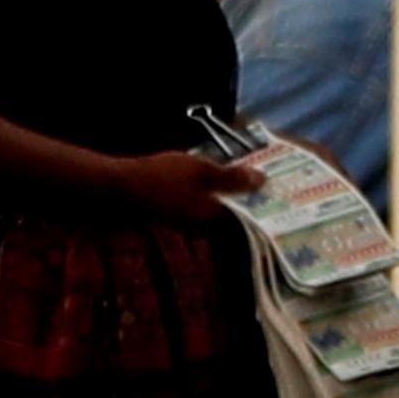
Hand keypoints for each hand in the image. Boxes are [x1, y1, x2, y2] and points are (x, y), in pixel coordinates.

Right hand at [97, 146, 262, 231]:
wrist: (117, 188)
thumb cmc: (160, 176)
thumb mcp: (199, 169)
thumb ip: (231, 177)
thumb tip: (262, 181)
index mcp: (214, 218)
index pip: (249, 220)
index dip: (265, 207)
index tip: (280, 194)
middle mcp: (204, 228)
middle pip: (236, 220)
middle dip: (251, 204)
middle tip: (267, 186)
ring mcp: (190, 224)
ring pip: (221, 215)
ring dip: (234, 202)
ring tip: (247, 182)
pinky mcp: (178, 217)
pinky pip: (206, 210)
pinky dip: (216, 200)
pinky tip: (216, 184)